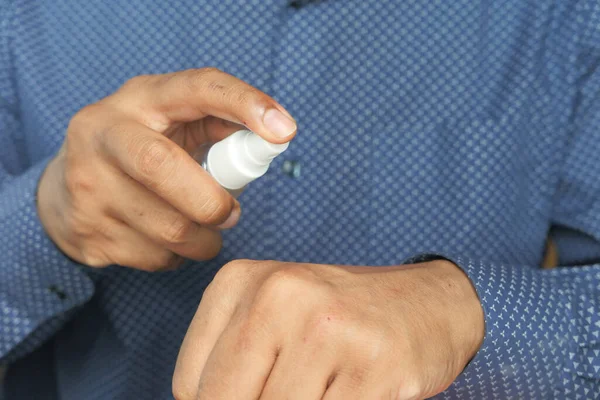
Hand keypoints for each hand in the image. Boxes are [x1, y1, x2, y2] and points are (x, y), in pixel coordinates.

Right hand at [37, 68, 295, 269]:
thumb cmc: (139, 151)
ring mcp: (87, 185)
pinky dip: (177, 257)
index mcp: (139, 99)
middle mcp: (102, 134)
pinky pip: (156, 258)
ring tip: (202, 230)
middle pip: (162, 167)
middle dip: (212, 202)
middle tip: (231, 214)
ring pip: (169, 229)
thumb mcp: (170, 123)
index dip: (243, 104)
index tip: (285, 131)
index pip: (196, 88)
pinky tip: (165, 240)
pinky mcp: (87, 231)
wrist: (63, 193)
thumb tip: (275, 137)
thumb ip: (216, 124)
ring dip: (204, 240)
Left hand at [173, 259, 483, 399]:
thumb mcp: (272, 317)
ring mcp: (330, 329)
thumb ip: (230, 361)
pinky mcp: (375, 366)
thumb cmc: (338, 317)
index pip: (189, 385)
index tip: (255, 390)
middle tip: (294, 389)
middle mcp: (282, 294)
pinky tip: (348, 391)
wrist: (427, 302)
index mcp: (242, 280)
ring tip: (321, 387)